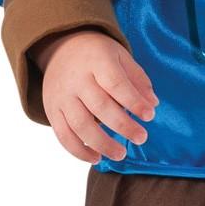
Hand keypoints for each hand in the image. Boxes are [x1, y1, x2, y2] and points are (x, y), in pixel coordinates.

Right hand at [37, 30, 159, 163]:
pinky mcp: (51, 110)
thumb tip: (153, 105)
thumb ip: (138, 80)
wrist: (59, 47)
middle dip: (123, 125)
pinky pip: (63, 135)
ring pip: (80, 124)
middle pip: (100, 106)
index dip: (133, 102)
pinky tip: (97, 158)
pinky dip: (79, 151)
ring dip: (102, 143)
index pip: (116, 84)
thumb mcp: (120, 56)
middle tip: (142, 137)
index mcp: (97, 61)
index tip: (149, 116)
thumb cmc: (97, 55)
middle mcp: (76, 79)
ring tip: (121, 154)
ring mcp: (62, 96)